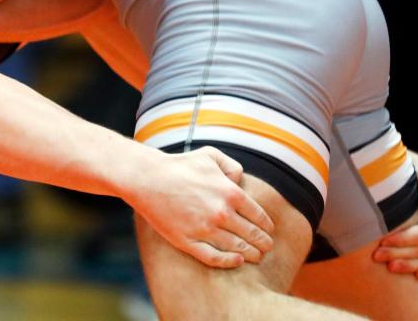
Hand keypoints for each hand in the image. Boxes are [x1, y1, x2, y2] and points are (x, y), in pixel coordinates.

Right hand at [136, 146, 274, 268]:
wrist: (148, 178)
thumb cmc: (179, 165)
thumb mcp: (210, 155)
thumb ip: (232, 166)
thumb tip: (240, 181)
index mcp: (230, 193)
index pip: (259, 216)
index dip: (267, 226)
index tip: (269, 230)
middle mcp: (222, 213)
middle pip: (252, 235)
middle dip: (263, 243)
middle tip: (267, 247)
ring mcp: (205, 229)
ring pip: (237, 249)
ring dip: (250, 254)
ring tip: (256, 257)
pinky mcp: (189, 241)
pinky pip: (215, 258)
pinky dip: (229, 262)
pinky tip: (237, 261)